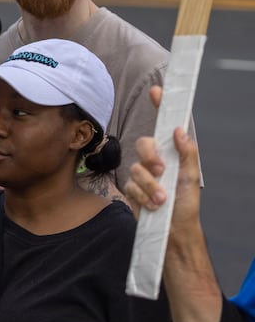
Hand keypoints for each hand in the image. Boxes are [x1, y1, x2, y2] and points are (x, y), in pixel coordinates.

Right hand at [123, 85, 199, 225]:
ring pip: (136, 168)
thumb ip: (187, 154)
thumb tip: (180, 131)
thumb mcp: (191, 177)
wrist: (171, 230)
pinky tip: (152, 204)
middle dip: (151, 158)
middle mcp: (156, 160)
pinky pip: (130, 185)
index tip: (157, 91)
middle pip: (143, 144)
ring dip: (150, 186)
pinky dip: (142, 195)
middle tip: (161, 172)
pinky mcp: (132, 187)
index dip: (160, 106)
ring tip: (161, 199)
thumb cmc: (186, 205)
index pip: (164, 126)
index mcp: (172, 153)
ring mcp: (143, 173)